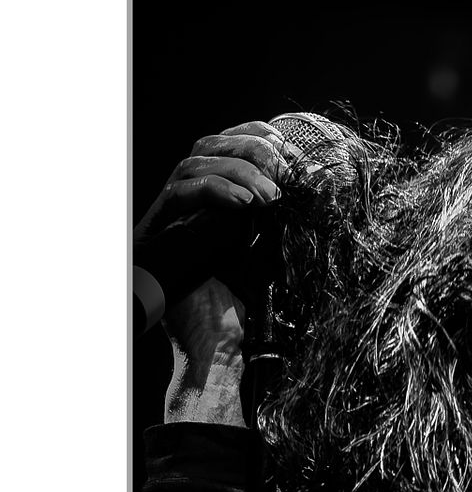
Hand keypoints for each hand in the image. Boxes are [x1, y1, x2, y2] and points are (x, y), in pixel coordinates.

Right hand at [135, 122, 289, 424]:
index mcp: (206, 206)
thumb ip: (269, 220)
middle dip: (248, 148)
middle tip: (283, 167)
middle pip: (204, 146)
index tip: (282, 141)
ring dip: (239, 171)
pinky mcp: (157, 234)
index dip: (247, 135)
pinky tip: (247, 205)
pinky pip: (182, 192)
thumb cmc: (243, 316)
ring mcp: (166, 218)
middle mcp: (181, 207)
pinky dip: (218, 190)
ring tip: (271, 195)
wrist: (217, 355)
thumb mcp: (264, 256)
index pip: (218, 147)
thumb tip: (296, 184)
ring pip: (192, 162)